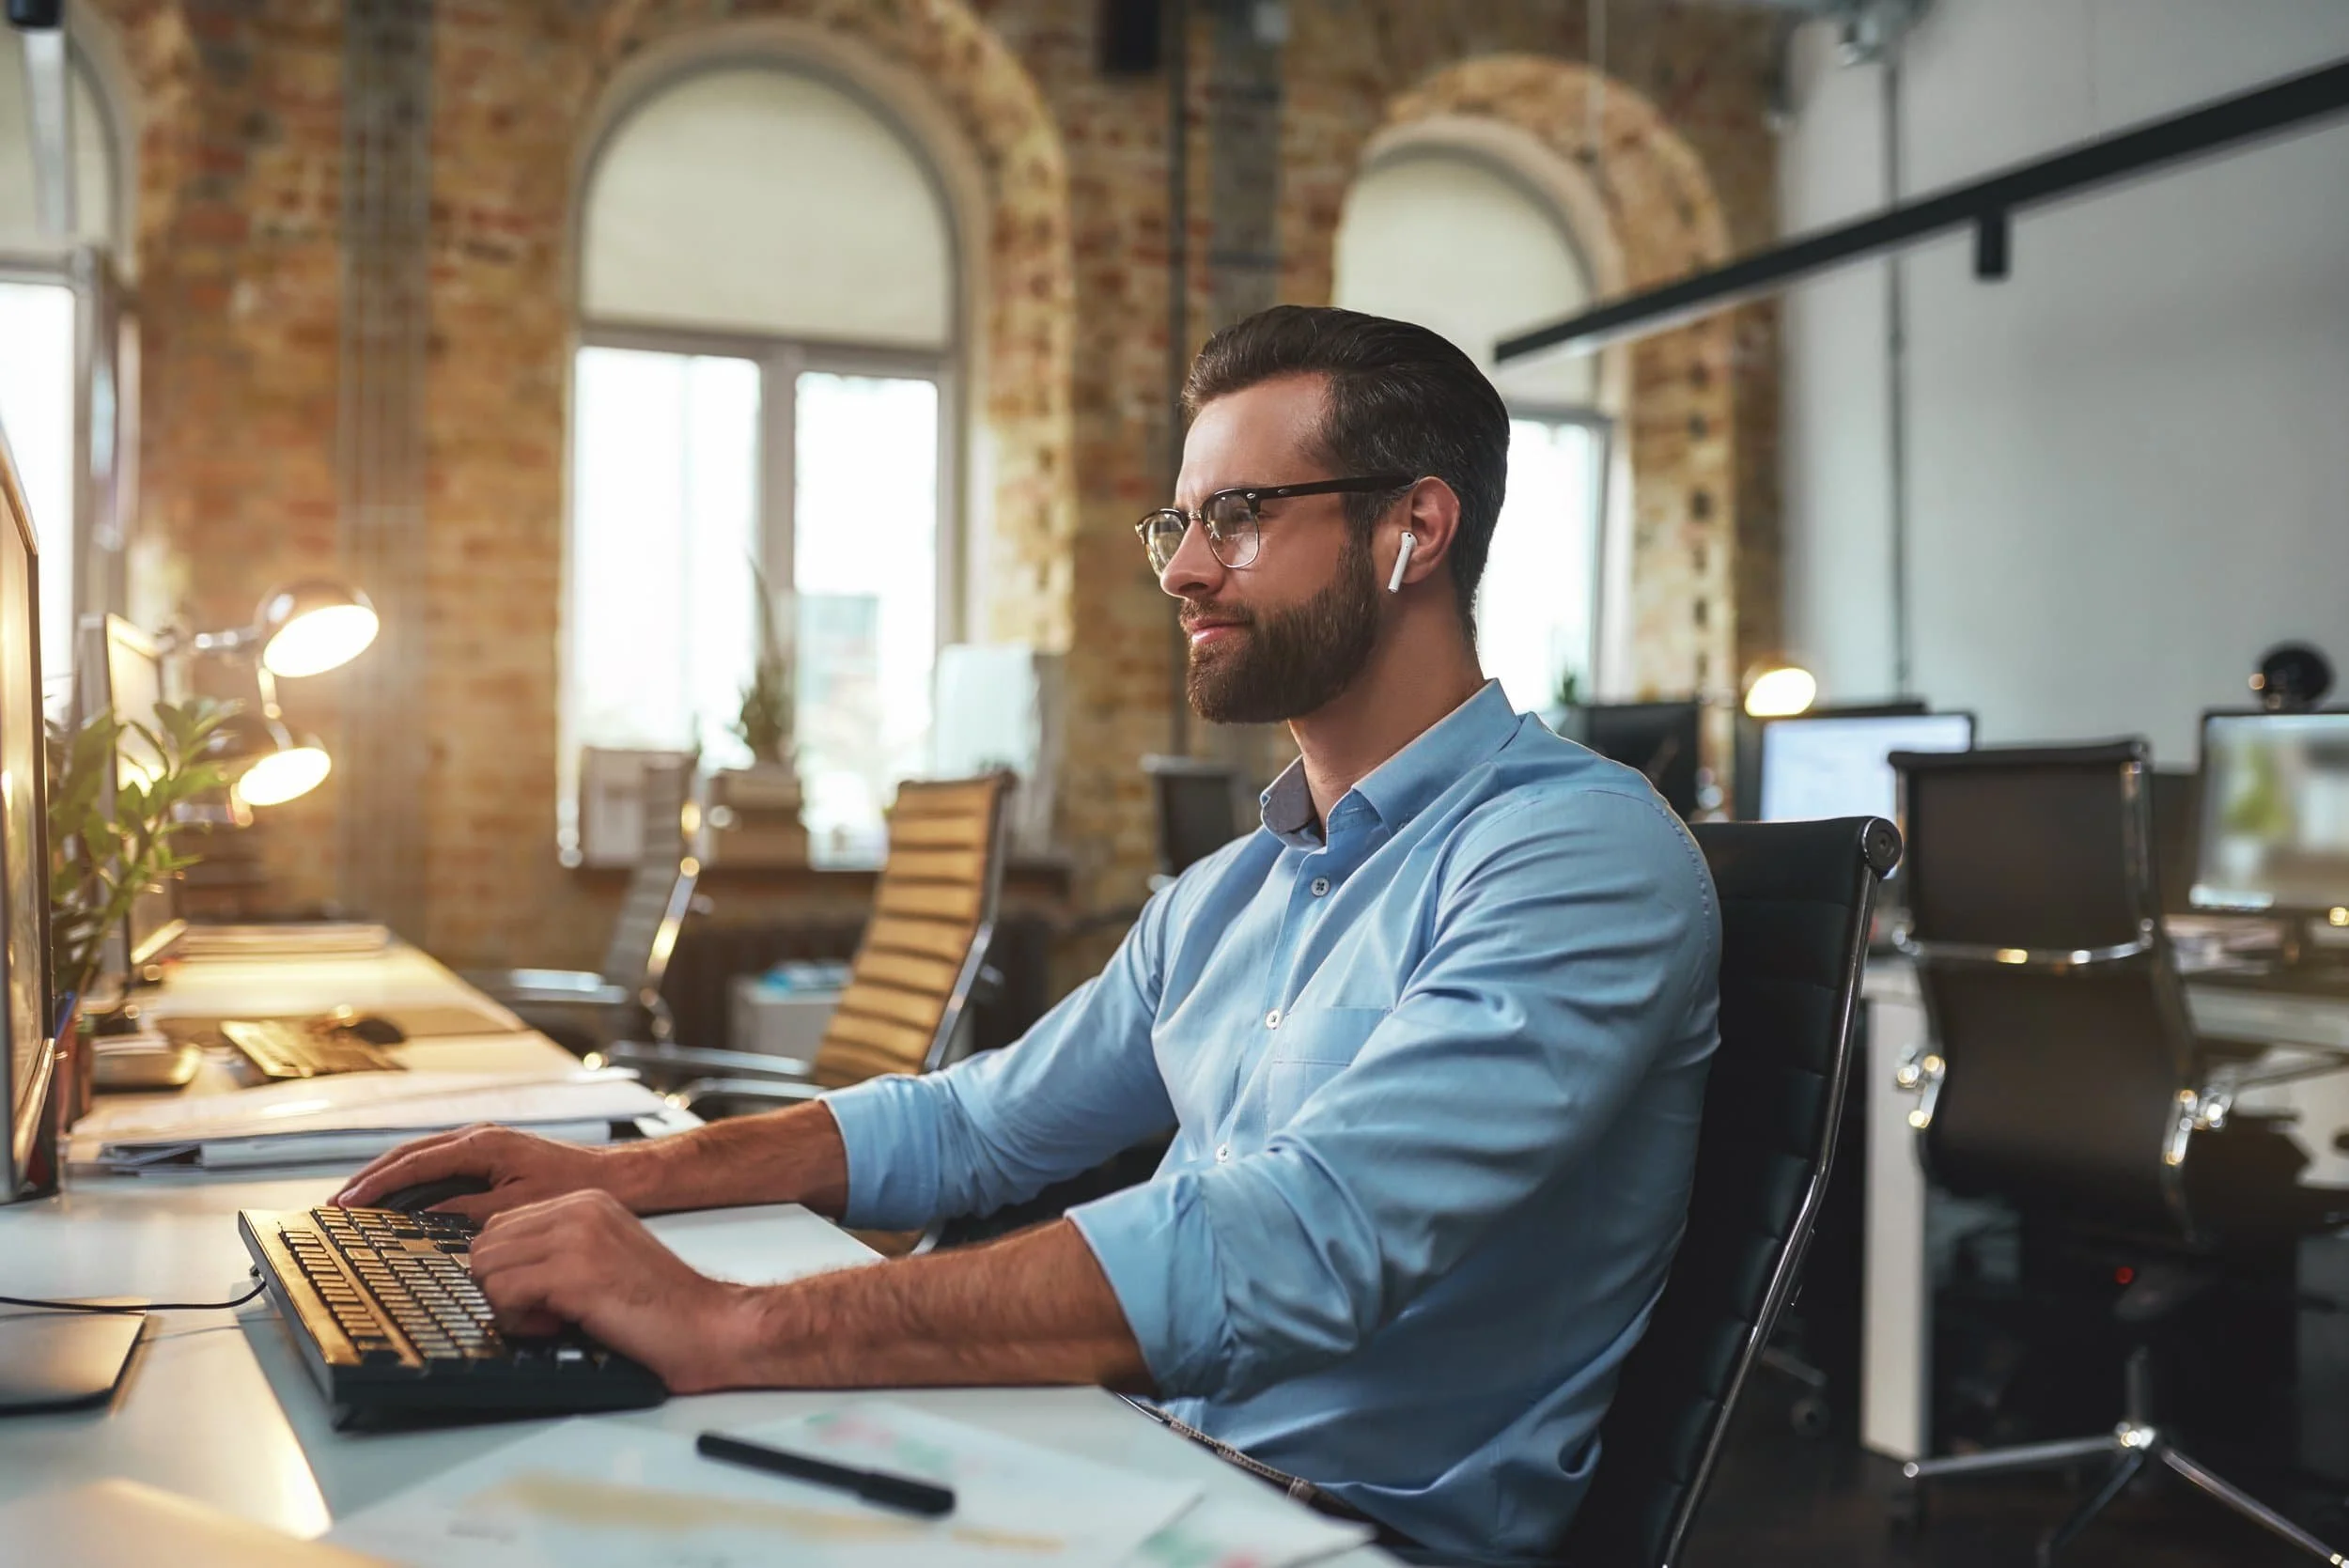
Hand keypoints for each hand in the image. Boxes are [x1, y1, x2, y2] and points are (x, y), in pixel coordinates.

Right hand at [333, 1123, 661, 1221]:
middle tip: (337, 1203)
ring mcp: (481, 1143)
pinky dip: (410, 1177)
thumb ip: (467, 1211)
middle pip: (408, 1154)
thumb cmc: (569, 1188)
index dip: (377, 1184)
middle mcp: (477, 1137)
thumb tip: (425, 1219)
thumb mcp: (515, 1207)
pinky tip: (396, 1196)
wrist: (608, 1177)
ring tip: (355, 1200)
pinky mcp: (487, 1154)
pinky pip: (437, 1162)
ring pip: (420, 1156)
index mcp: (481, 1145)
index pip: (414, 1163)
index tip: (347, 1202)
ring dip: (386, 1176)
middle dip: (370, 1177)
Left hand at [466, 1190, 753, 1392]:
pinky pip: (502, 1293)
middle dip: (501, 1288)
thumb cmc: (661, 1306)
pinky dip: (519, 1322)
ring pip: (485, 1267)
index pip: (500, 1226)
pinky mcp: (574, 1272)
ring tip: (553, 1320)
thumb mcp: (606, 1255)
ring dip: (508, 1306)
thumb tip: (504, 1266)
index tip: (541, 1296)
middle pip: (485, 1245)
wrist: (711, 1326)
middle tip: (544, 1313)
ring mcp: (576, 1237)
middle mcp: (579, 1208)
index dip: (508, 1270)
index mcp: (586, 1201)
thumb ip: (561, 1247)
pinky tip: (559, 1326)